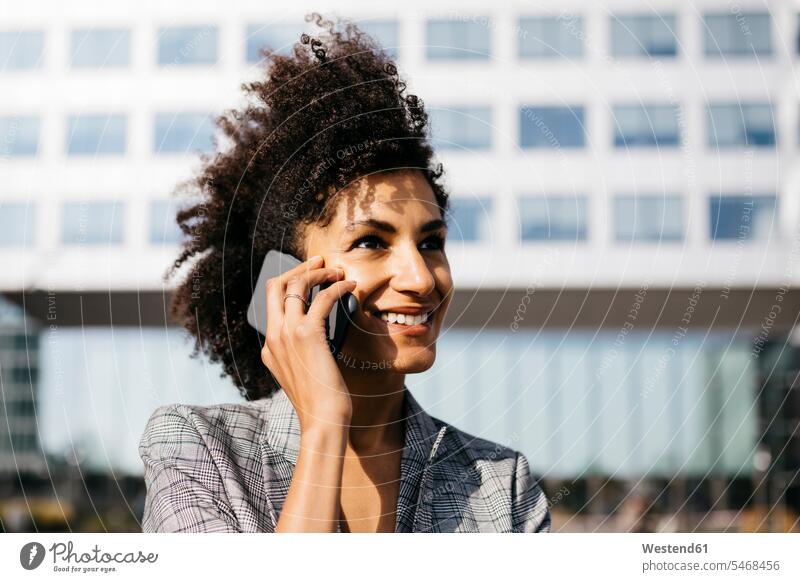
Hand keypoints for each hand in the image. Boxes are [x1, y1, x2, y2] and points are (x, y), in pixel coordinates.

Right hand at [260, 254, 355, 429]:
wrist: (323, 422)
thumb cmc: (322, 403)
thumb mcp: (306, 376)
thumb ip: (305, 356)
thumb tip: (321, 342)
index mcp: (270, 347)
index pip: (272, 302)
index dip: (292, 283)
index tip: (312, 275)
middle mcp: (273, 337)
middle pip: (276, 285)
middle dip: (298, 268)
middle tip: (321, 262)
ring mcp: (287, 335)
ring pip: (296, 285)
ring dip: (320, 273)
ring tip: (340, 273)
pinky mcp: (307, 335)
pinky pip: (322, 297)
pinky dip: (338, 287)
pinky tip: (351, 287)